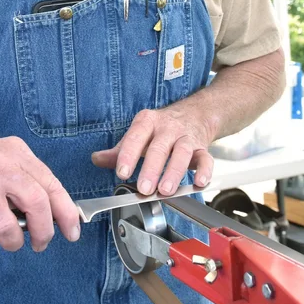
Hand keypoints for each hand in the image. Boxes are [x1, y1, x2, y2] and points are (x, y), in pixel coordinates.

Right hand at [0, 134, 79, 252]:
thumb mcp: (4, 156)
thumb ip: (27, 178)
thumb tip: (54, 210)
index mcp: (16, 154)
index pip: (51, 185)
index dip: (66, 212)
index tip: (72, 231)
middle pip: (36, 204)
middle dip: (44, 232)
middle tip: (40, 243)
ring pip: (8, 226)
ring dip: (12, 242)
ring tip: (6, 240)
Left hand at [91, 107, 215, 196]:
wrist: (195, 113)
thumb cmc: (162, 128)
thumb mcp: (139, 133)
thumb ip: (119, 150)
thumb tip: (97, 159)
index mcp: (148, 122)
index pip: (135, 137)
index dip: (128, 155)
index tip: (122, 173)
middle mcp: (168, 128)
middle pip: (159, 147)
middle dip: (152, 169)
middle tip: (144, 189)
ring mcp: (186, 137)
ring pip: (182, 152)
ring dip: (174, 172)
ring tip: (166, 190)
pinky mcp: (202, 148)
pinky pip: (206, 158)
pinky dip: (205, 171)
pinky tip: (199, 183)